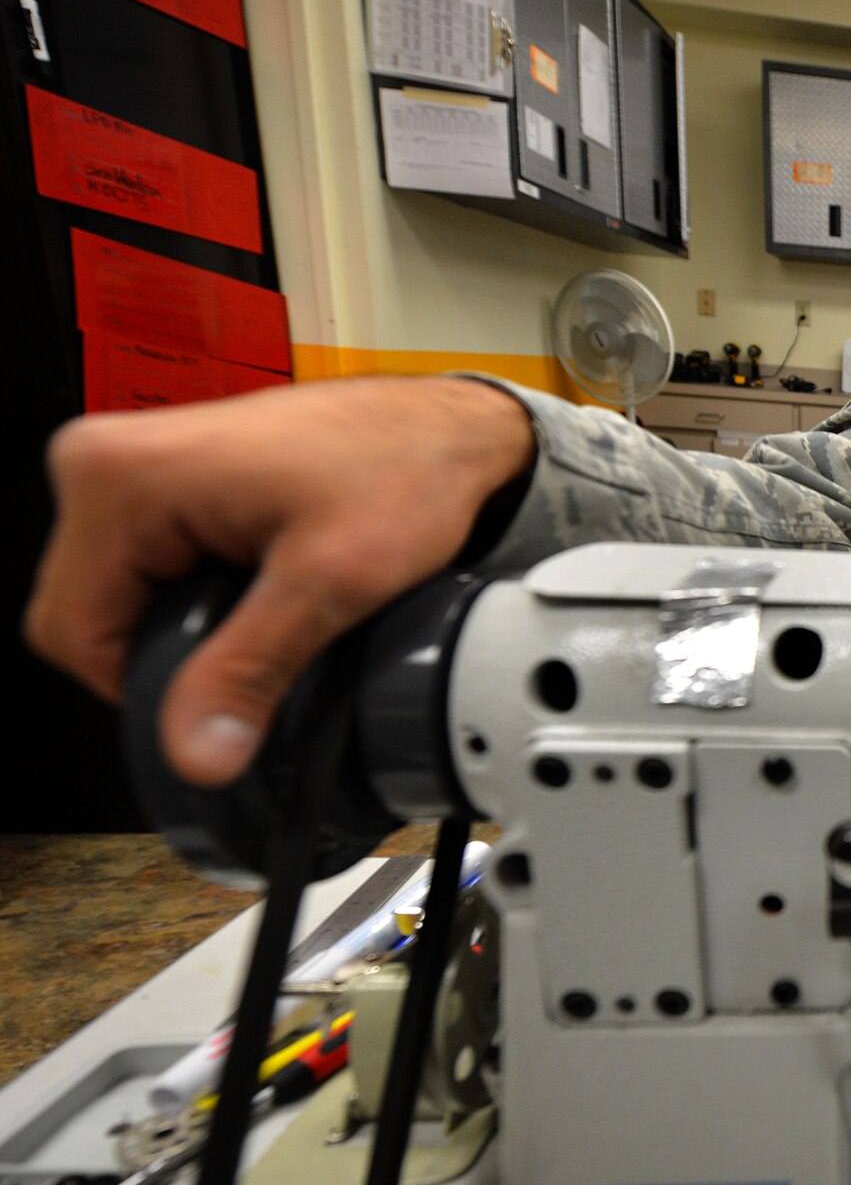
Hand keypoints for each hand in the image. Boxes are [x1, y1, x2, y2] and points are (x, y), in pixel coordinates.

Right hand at [25, 377, 534, 787]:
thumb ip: (251, 669)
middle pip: (87, 616)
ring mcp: (134, 468)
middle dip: (169, 654)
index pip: (72, 634)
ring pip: (121, 600)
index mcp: (118, 477)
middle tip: (261, 649)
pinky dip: (200, 599)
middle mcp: (105, 462)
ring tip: (271, 614)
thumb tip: (196, 754)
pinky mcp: (164, 481)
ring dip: (189, 628)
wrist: (444, 430)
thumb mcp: (330, 582)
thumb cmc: (402, 469)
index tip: (217, 700)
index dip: (144, 687)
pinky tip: (261, 594)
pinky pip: (150, 571)